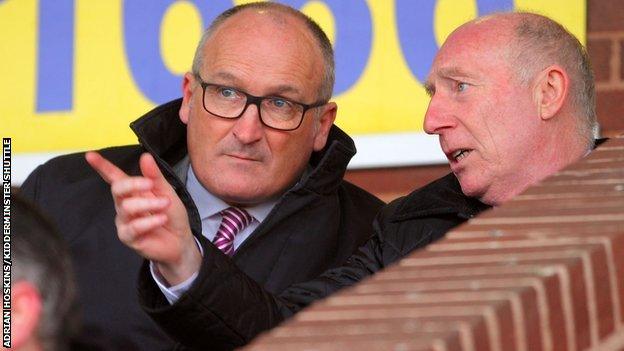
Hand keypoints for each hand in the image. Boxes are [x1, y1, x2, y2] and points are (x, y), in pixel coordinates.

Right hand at [85, 151, 201, 285]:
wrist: (180, 240)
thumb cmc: (171, 215)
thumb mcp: (166, 192)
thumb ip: (155, 176)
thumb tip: (145, 156)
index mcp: (133, 192)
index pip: (114, 177)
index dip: (102, 166)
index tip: (90, 155)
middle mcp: (124, 205)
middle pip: (118, 189)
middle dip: (134, 184)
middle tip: (151, 184)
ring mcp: (124, 221)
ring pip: (127, 207)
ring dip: (149, 204)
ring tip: (165, 205)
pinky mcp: (128, 237)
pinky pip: (133, 227)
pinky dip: (150, 221)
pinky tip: (162, 219)